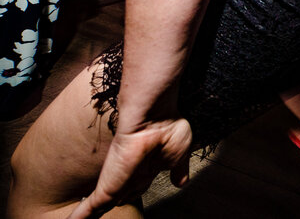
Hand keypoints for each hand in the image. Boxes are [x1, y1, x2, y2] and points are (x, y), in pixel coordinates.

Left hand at [68, 119, 191, 218]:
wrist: (152, 118)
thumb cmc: (168, 128)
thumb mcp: (179, 154)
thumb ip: (178, 170)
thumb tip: (181, 183)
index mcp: (147, 167)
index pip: (137, 186)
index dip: (131, 193)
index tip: (124, 199)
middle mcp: (129, 175)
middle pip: (119, 196)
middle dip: (113, 204)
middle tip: (100, 213)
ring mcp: (116, 182)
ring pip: (101, 206)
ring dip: (91, 215)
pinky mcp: (106, 188)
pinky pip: (89, 210)